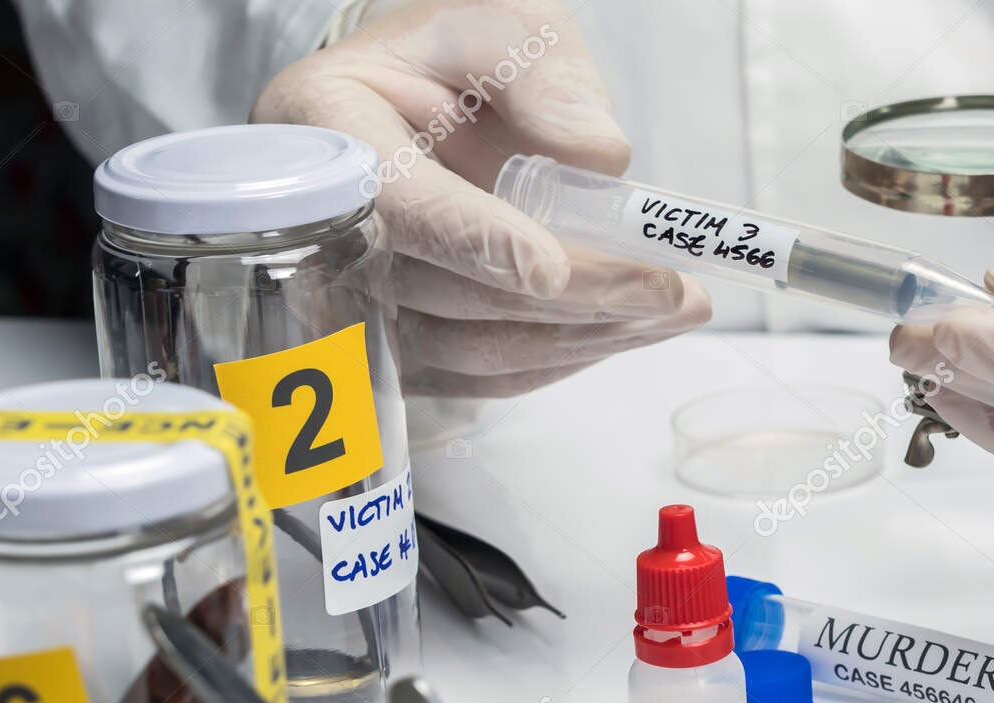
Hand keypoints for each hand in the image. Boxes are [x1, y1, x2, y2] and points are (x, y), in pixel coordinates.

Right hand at [254, 0, 709, 401]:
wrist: (428, 100)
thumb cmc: (460, 61)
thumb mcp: (504, 28)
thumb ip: (546, 80)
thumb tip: (598, 160)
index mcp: (328, 126)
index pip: (401, 204)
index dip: (476, 242)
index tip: (551, 268)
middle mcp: (323, 226)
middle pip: (445, 291)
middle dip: (570, 298)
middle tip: (668, 289)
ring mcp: (356, 300)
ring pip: (470, 349)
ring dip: (580, 338)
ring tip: (670, 310)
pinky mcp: (401, 349)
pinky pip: (480, 377)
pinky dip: (559, 358)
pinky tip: (624, 330)